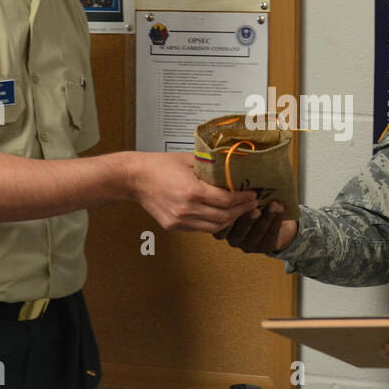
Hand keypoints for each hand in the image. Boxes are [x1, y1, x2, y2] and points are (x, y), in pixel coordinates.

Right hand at [129, 152, 257, 231]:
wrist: (135, 178)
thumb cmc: (160, 165)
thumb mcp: (189, 160)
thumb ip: (211, 167)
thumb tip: (234, 169)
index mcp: (191, 191)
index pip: (226, 201)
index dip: (243, 199)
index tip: (253, 194)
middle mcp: (186, 209)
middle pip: (224, 217)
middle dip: (241, 211)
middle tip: (252, 204)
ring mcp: (179, 220)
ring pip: (214, 227)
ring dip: (230, 220)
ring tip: (239, 211)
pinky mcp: (174, 226)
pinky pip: (200, 228)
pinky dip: (214, 223)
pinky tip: (221, 215)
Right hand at [214, 200, 297, 253]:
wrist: (272, 221)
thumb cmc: (250, 205)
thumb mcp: (237, 200)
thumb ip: (232, 194)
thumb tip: (232, 174)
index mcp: (221, 227)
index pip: (220, 222)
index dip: (227, 211)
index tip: (234, 197)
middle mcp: (232, 238)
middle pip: (239, 229)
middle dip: (247, 216)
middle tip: (254, 205)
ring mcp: (248, 244)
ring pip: (257, 231)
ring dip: (266, 217)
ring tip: (273, 205)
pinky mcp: (264, 247)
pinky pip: (271, 234)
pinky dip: (276, 220)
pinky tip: (280, 209)